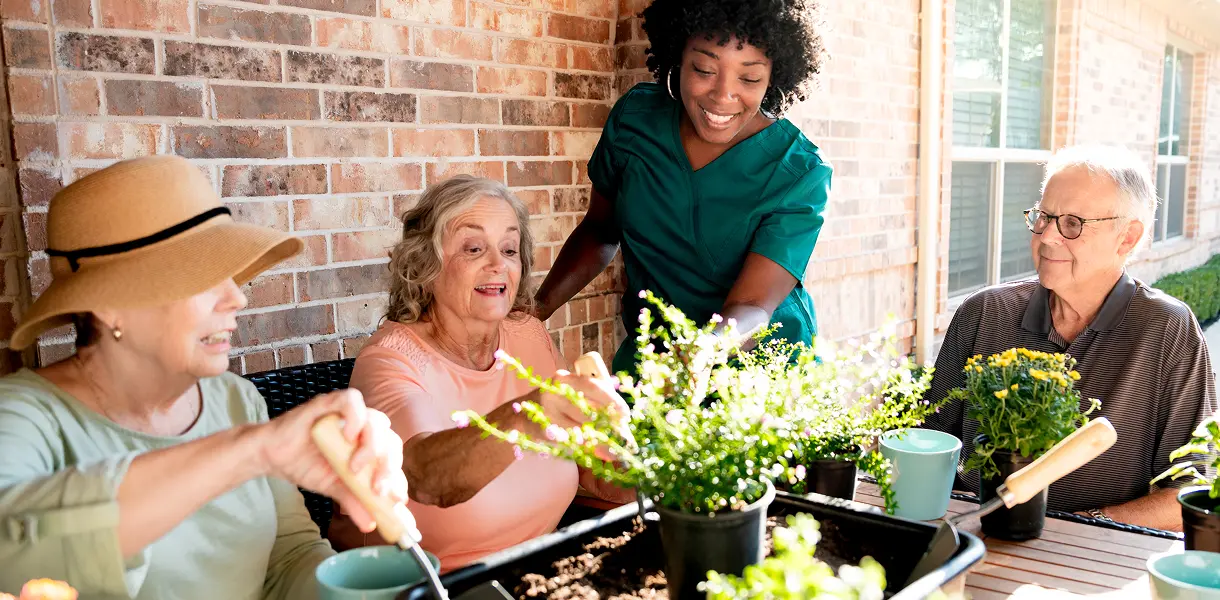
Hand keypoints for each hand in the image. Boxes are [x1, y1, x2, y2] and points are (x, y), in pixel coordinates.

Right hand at [255, 389, 408, 532]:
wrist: (271, 456)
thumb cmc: (305, 466)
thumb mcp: (333, 487)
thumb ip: (353, 500)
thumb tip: (371, 523)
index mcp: (368, 446)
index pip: (393, 458)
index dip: (399, 477)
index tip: (397, 499)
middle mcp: (363, 427)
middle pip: (390, 439)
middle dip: (388, 466)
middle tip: (376, 488)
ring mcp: (348, 413)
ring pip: (376, 421)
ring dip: (371, 447)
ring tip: (354, 468)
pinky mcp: (329, 403)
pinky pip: (351, 400)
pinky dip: (356, 417)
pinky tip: (348, 436)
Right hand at [536, 371, 632, 461]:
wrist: (520, 415)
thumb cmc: (555, 404)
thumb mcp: (571, 395)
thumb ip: (593, 404)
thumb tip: (620, 424)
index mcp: (565, 379)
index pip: (593, 386)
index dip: (612, 400)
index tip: (625, 414)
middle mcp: (554, 392)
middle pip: (587, 410)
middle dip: (608, 426)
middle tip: (622, 439)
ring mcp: (545, 411)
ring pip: (578, 428)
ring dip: (598, 441)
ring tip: (611, 451)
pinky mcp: (540, 429)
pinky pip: (567, 440)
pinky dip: (582, 447)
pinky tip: (592, 452)